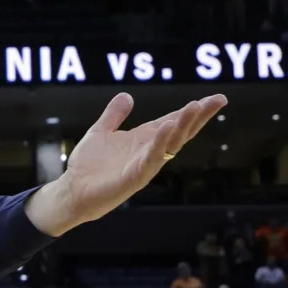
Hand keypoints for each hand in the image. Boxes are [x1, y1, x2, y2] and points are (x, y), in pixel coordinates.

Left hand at [26, 93, 226, 235]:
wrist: (72, 191)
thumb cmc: (87, 166)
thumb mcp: (100, 132)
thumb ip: (114, 115)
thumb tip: (127, 96)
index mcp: (143, 140)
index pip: (174, 122)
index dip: (193, 111)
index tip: (215, 98)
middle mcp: (148, 152)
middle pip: (180, 132)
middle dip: (197, 117)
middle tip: (216, 101)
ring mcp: (143, 166)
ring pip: (170, 145)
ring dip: (183, 127)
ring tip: (194, 107)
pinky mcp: (133, 178)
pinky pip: (151, 161)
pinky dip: (160, 145)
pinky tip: (167, 128)